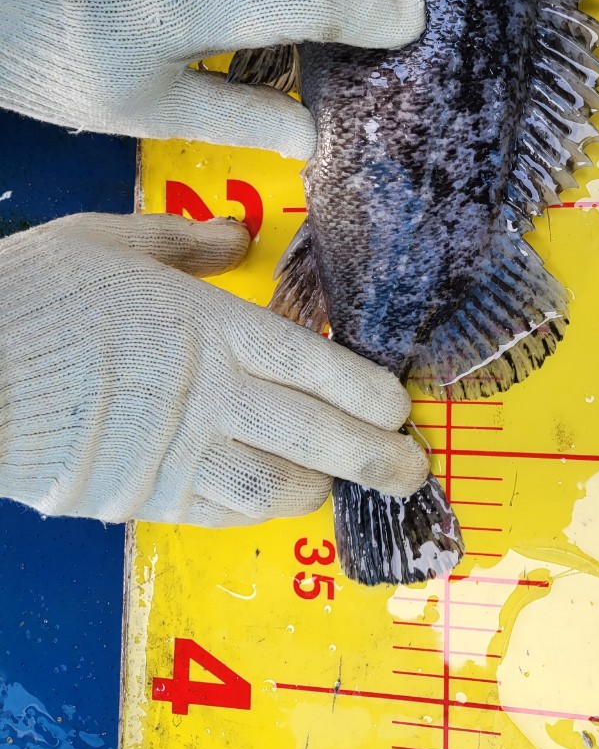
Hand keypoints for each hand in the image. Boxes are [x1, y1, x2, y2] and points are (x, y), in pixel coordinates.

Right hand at [0, 213, 428, 525]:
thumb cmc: (34, 297)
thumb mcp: (110, 241)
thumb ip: (185, 242)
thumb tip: (239, 237)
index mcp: (210, 325)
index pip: (317, 365)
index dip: (368, 392)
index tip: (399, 406)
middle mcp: (210, 393)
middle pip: (317, 434)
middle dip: (376, 457)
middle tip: (412, 469)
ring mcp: (179, 452)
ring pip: (279, 484)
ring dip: (323, 487)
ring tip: (347, 486)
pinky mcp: (145, 495)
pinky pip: (224, 511)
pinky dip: (261, 508)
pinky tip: (281, 501)